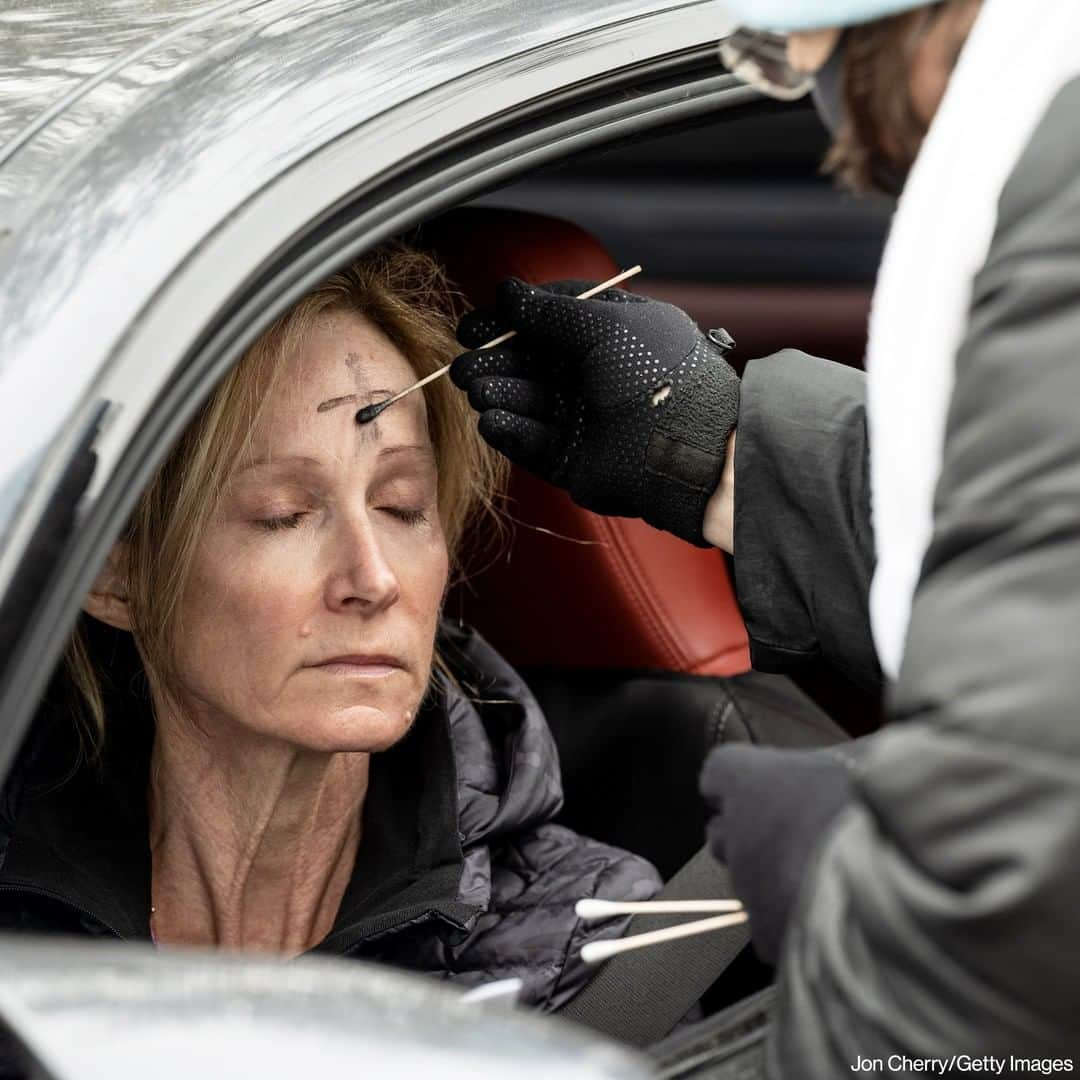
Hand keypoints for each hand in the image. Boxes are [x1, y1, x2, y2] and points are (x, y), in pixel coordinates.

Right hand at [451, 278, 738, 545]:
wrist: (686, 449)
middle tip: (463, 365)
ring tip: (478, 390)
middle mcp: (598, 375)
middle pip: (532, 363)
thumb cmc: (657, 377)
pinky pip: (533, 443)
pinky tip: (492, 421)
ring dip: (499, 394)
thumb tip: (508, 293)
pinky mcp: (575, 460)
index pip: (551, 319)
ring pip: (528, 403)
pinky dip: (511, 431)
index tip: (474, 326)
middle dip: (495, 361)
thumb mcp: (604, 326)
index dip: (511, 320)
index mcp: (614, 334)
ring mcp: (586, 418)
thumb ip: (551, 312)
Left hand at [699, 743, 855, 963]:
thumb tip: (856, 758)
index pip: (719, 770)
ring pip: (743, 878)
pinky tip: (829, 916)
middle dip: (749, 832)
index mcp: (751, 781)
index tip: (753, 784)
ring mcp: (746, 884)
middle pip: (723, 829)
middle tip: (792, 834)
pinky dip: (790, 922)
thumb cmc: (877, 812)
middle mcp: (738, 830)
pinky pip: (768, 925)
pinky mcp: (765, 932)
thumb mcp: (866, 762)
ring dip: (769, 877)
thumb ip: (845, 758)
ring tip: (818, 877)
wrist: (892, 889)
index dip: (736, 779)